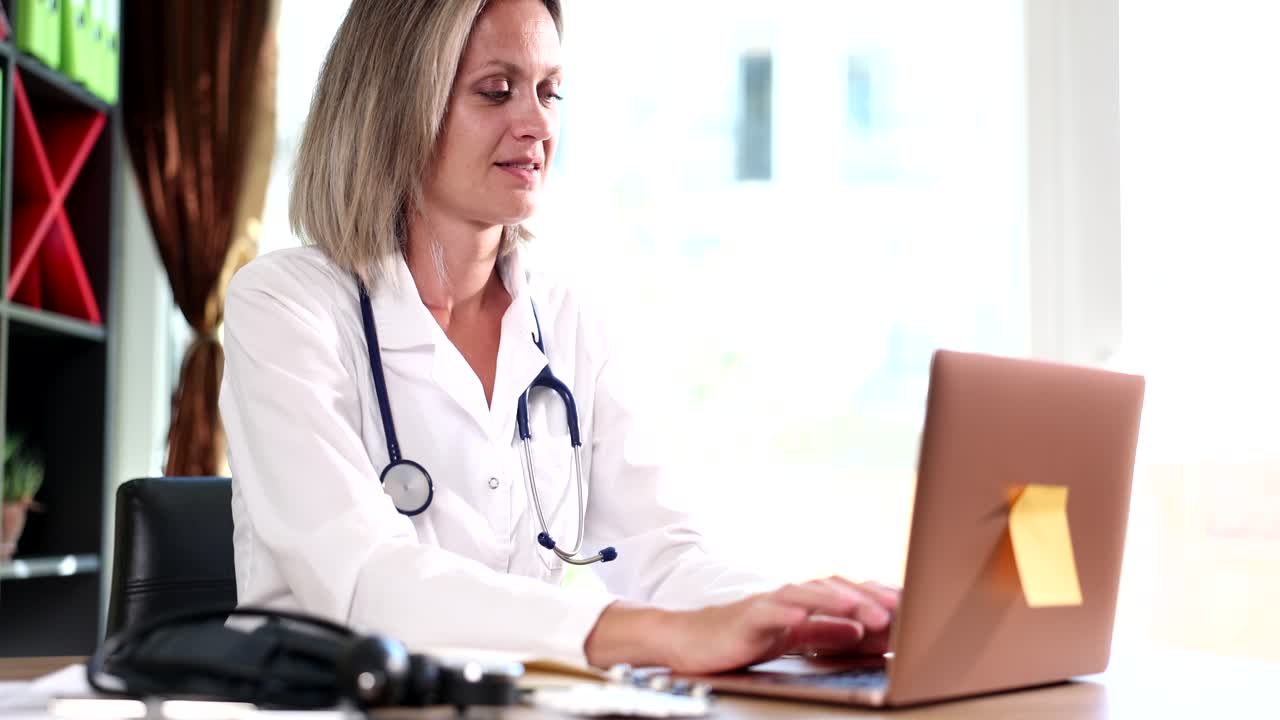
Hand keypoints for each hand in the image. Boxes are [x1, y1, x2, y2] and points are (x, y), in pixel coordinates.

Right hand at [583, 577, 898, 673]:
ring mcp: (768, 604)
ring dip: (838, 600)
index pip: (847, 592)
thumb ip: (828, 632)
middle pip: (834, 588)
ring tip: (865, 610)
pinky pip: (771, 611)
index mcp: (804, 602)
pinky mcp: (747, 617)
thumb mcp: (794, 638)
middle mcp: (789, 596)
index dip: (878, 597)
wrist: (689, 640)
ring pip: (808, 594)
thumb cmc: (742, 638)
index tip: (912, 607)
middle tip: (900, 612)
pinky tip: (806, 618)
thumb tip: (866, 629)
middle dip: (868, 598)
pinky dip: (791, 612)